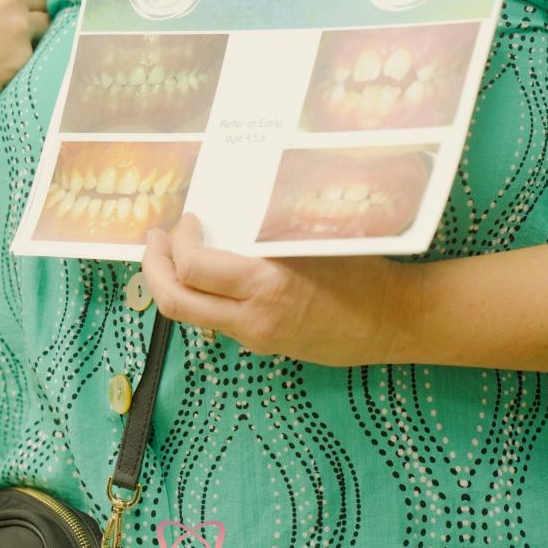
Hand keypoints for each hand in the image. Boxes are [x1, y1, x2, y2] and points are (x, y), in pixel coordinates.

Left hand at [142, 213, 416, 365]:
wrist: (395, 320)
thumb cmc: (364, 270)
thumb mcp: (316, 239)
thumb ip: (272, 230)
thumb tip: (233, 202)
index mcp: (268, 284)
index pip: (195, 269)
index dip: (179, 242)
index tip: (188, 219)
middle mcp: (254, 318)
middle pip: (177, 303)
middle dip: (154, 269)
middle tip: (152, 240)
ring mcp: (257, 337)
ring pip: (192, 316)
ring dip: (173, 284)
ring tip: (171, 253)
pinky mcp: (264, 345)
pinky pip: (218, 322)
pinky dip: (202, 296)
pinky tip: (210, 274)